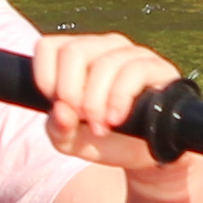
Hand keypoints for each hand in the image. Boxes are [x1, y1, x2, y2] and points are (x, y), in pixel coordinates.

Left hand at [33, 30, 200, 176]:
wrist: (143, 156)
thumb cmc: (104, 140)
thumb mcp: (71, 141)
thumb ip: (57, 128)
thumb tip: (62, 111)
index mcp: (77, 56)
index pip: (47, 47)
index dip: (46, 79)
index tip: (59, 107)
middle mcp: (103, 47)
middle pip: (73, 51)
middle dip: (71, 92)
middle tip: (81, 118)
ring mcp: (131, 53)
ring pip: (104, 63)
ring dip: (96, 102)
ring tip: (100, 128)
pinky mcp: (157, 67)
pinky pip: (134, 70)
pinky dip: (119, 99)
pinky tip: (116, 119)